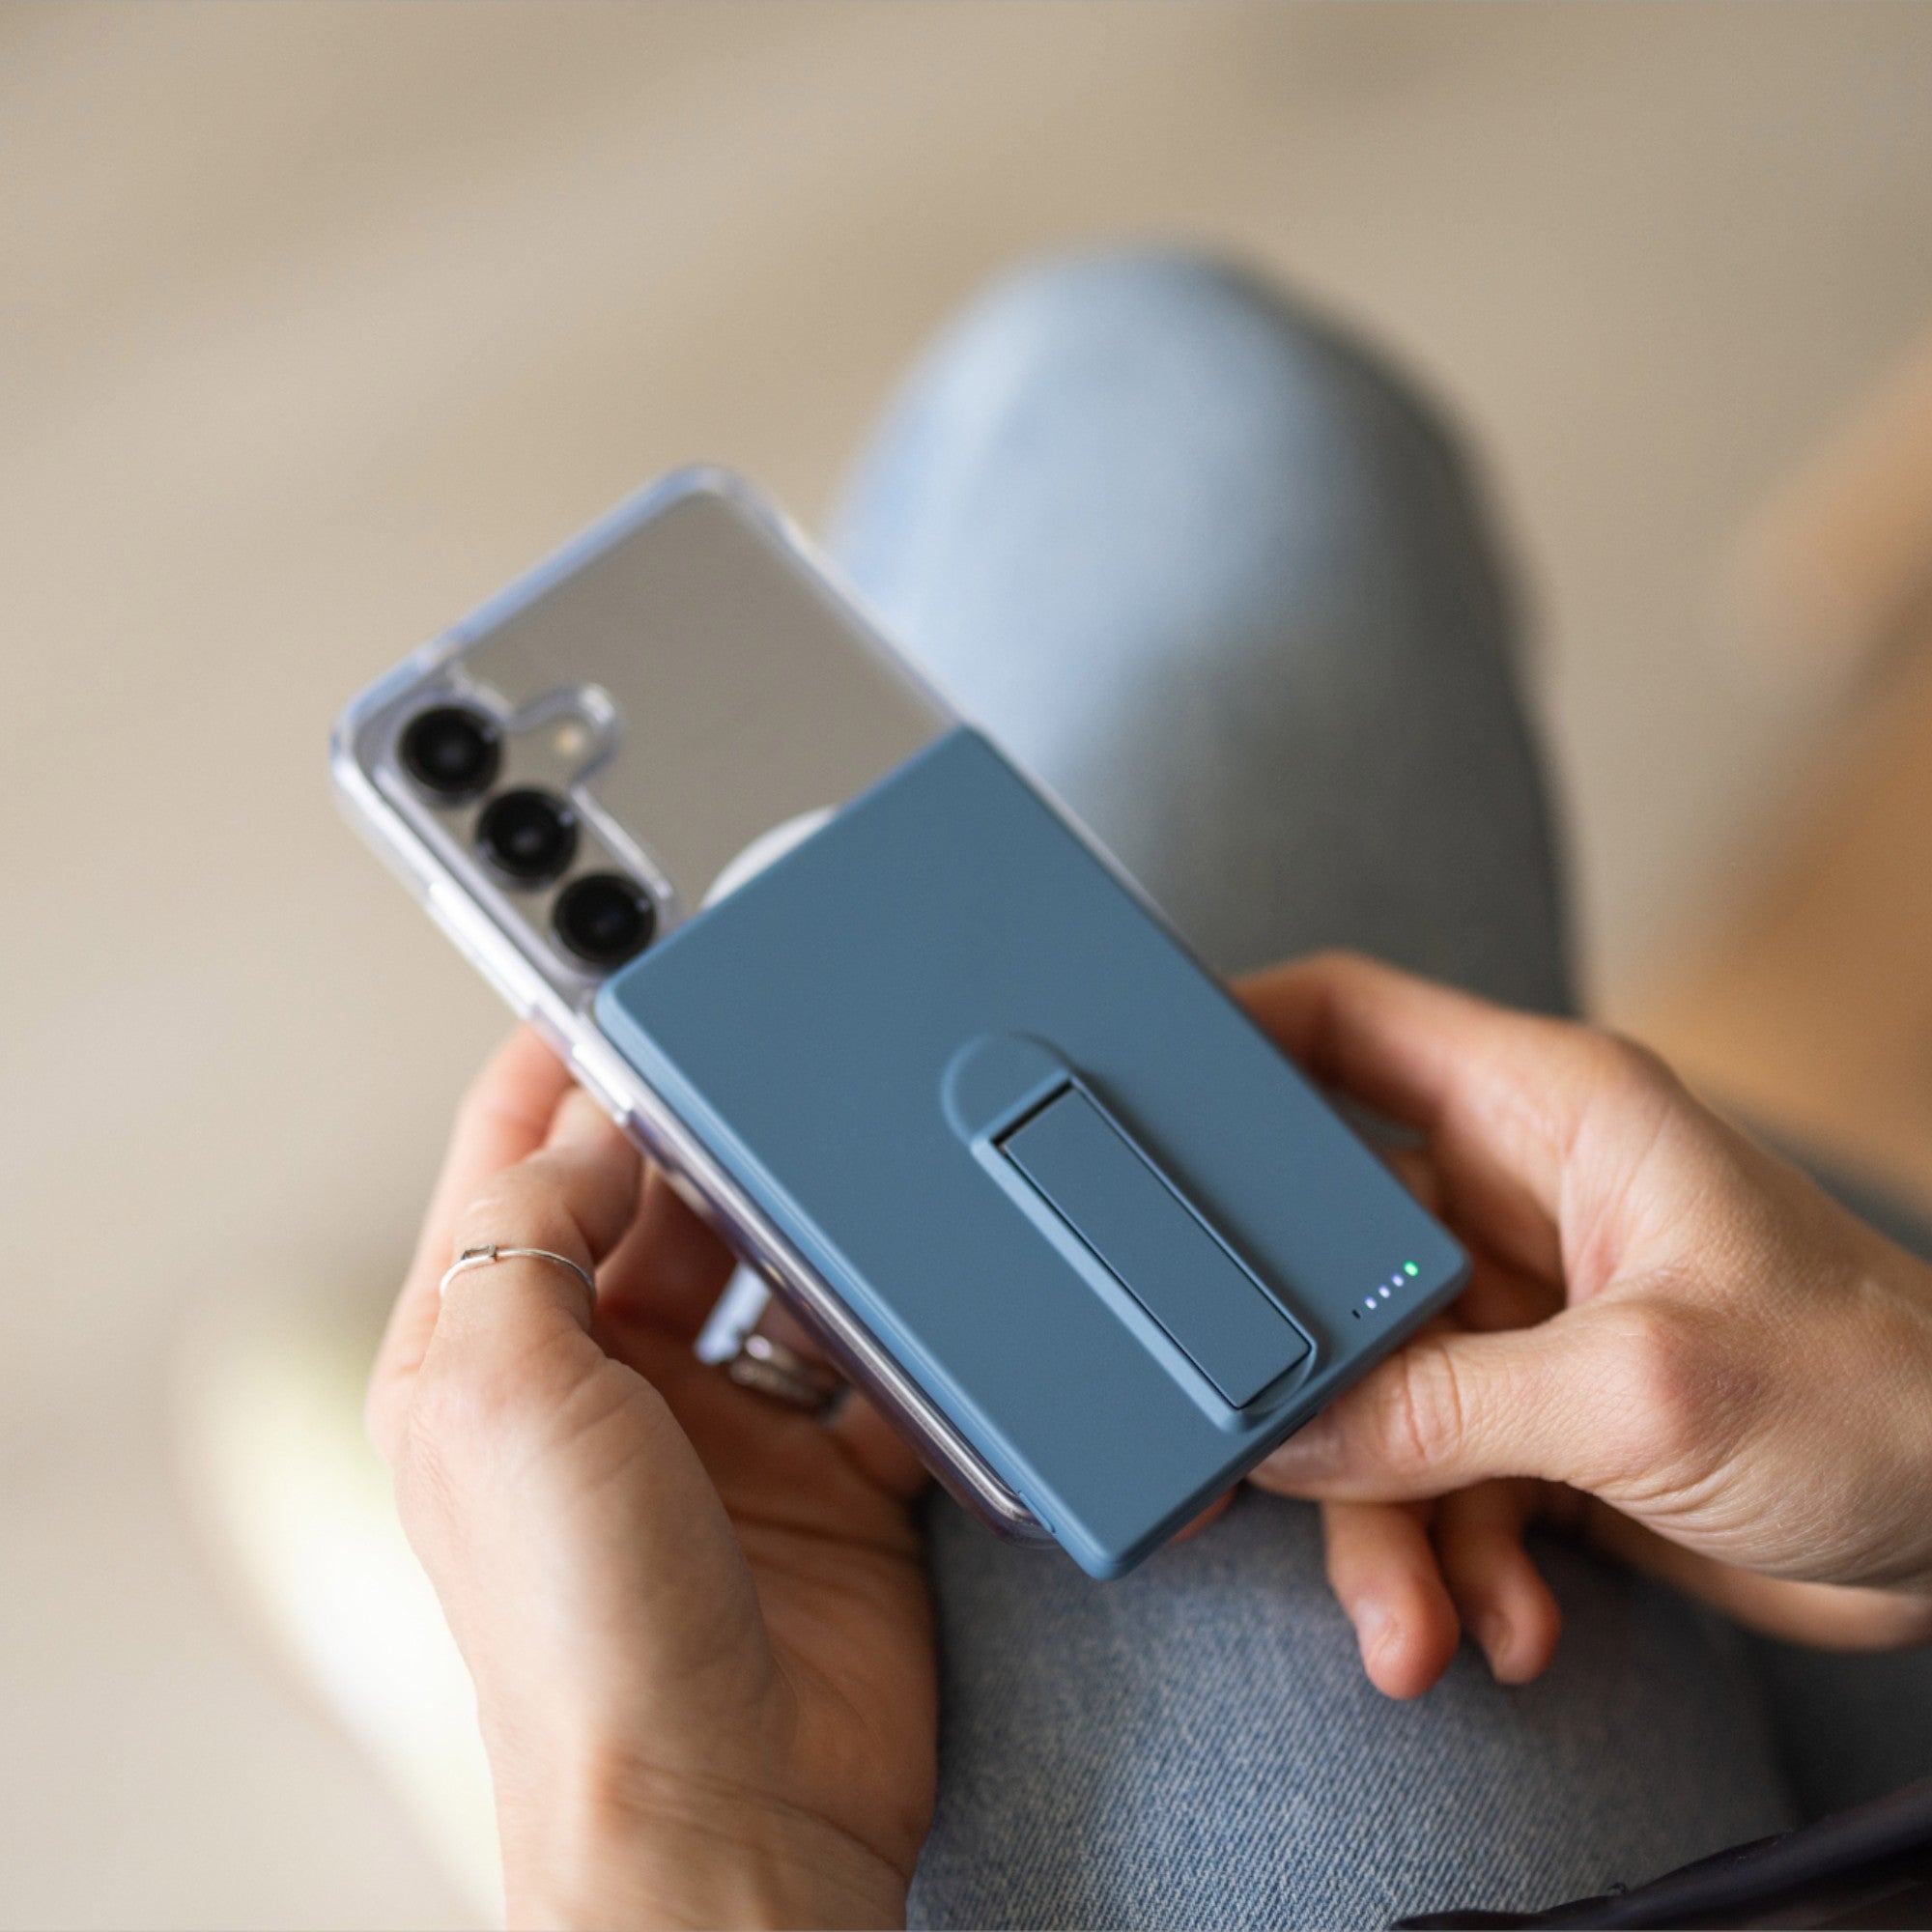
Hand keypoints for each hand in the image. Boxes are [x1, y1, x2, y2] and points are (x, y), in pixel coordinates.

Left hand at [367, 1029, 933, 1928]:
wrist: (733, 1808)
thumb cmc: (585, 1640)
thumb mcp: (503, 1395)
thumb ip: (527, 1232)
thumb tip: (584, 1124)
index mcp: (486, 1360)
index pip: (511, 1167)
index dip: (557, 1070)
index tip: (619, 979)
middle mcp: (599, 1385)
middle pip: (652, 1202)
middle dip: (700, 1129)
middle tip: (763, 1052)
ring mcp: (716, 1431)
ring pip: (768, 1265)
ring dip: (805, 1215)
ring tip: (839, 1151)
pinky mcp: (826, 1473)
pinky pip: (871, 1355)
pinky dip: (899, 1319)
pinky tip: (914, 1282)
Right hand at [1240, 953, 1931, 1698]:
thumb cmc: (1884, 1396)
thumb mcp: (1642, 1391)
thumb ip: (1446, 1410)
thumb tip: (1289, 1438)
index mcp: (1548, 1115)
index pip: (1348, 1021)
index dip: (1234, 1035)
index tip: (1137, 1098)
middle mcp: (1519, 1203)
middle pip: (1327, 1250)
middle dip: (1302, 1376)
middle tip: (1256, 1463)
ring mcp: (1523, 1317)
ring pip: (1373, 1393)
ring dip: (1384, 1523)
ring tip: (1418, 1629)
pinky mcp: (1541, 1420)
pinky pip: (1435, 1477)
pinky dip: (1454, 1561)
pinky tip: (1509, 1623)